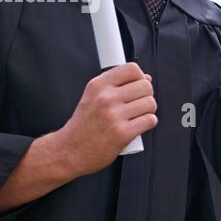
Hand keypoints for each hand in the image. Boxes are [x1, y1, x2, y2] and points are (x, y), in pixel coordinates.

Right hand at [53, 63, 156, 177]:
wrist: (70, 150)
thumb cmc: (83, 126)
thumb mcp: (92, 98)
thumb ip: (117, 86)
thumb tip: (146, 78)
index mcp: (97, 86)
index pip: (131, 69)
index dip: (140, 77)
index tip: (137, 85)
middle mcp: (105, 98)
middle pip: (145, 86)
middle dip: (146, 95)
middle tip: (138, 104)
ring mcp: (114, 115)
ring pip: (150, 103)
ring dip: (148, 110)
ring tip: (136, 116)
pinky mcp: (123, 133)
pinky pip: (150, 120)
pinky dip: (148, 123)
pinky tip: (138, 125)